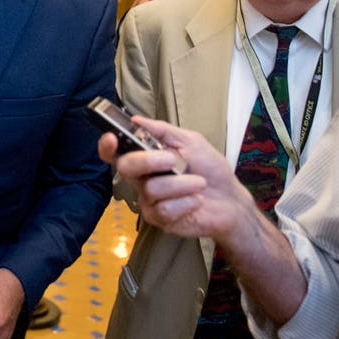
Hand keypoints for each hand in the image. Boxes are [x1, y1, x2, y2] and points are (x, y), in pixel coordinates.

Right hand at [97, 116, 255, 241]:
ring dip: (182, 184)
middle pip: (126, 167)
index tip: (112, 137)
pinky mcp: (159, 220)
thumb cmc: (210, 169)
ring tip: (199, 183)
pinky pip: (164, 209)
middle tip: (173, 160)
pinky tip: (196, 201)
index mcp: (145, 158)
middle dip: (148, 160)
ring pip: (152, 189)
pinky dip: (186, 202)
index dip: (107, 146)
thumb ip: (163, 130)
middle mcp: (142, 179)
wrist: (230, 199)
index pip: (116, 153)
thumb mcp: (190, 141)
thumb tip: (137, 119)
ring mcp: (149, 201)